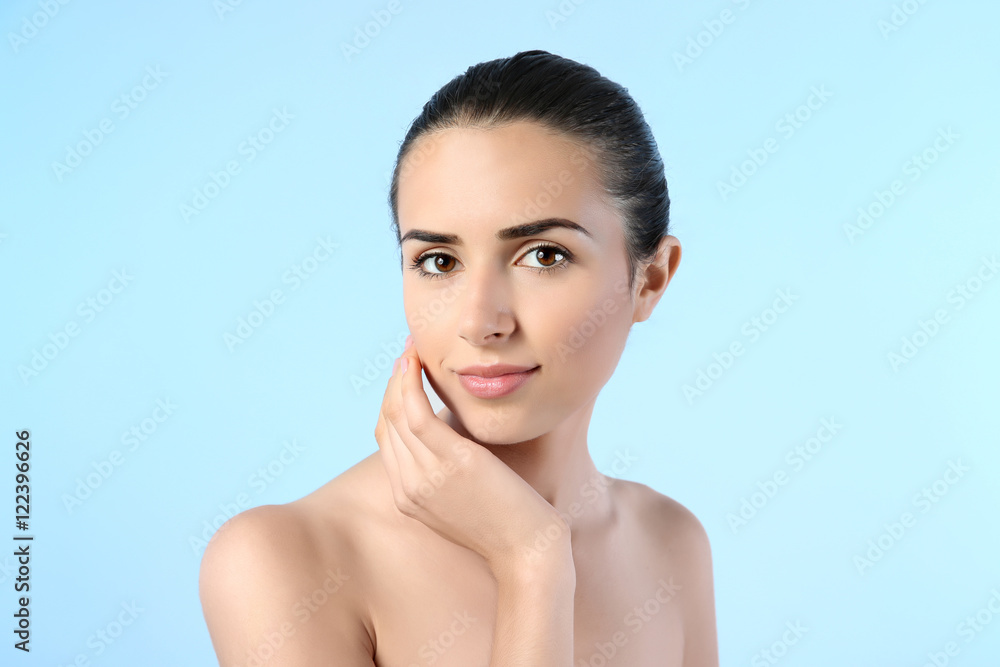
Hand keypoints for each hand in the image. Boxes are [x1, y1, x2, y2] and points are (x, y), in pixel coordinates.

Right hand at [373, 336, 573, 575]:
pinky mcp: (451, 461)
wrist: (529, 552)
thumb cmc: (508, 526)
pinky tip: (416, 362)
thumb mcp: (465, 502)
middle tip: (407, 354)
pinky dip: (410, 382)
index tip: (403, 376)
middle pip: (385, 422)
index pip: (385, 439)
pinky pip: (416, 413)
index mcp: (408, 498)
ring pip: (395, 413)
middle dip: (392, 383)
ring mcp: (426, 476)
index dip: (390, 402)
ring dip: (400, 375)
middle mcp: (408, 487)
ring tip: (412, 350)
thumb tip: (451, 443)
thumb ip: (447, 476)